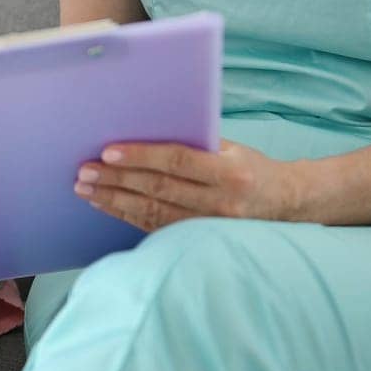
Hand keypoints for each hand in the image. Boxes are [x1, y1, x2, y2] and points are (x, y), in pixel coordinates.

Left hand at [73, 138, 303, 232]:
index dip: (141, 156)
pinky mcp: (200, 240)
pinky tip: (106, 205)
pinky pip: (157, 227)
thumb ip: (194, 143)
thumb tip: (145, 130)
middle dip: (116, 180)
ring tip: (86, 189)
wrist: (286, 204)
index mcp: (229, 173)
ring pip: (153, 213)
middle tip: (84, 171)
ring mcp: (210, 227)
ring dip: (114, 200)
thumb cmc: (252, 167)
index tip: (108, 151)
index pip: (177, 162)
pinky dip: (127, 216)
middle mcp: (220, 203)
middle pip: (158, 189)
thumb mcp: (232, 148)